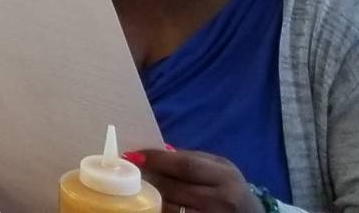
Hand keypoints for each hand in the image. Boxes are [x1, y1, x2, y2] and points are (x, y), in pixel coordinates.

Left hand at [131, 148, 258, 212]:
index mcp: (225, 177)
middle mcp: (221, 201)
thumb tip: (152, 153)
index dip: (156, 160)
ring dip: (149, 197)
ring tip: (136, 188)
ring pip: (169, 208)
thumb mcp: (220, 168)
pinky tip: (150, 205)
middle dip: (147, 179)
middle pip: (173, 188)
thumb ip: (191, 159)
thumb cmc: (230, 188)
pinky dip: (159, 211)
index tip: (132, 156)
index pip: (185, 166)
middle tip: (128, 171)